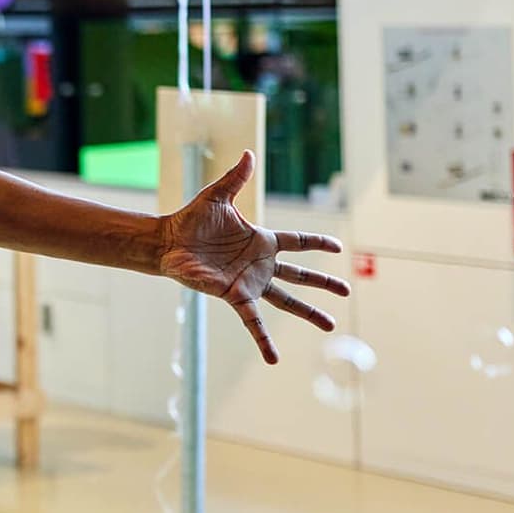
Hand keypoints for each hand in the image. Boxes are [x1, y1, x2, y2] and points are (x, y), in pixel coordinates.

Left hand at [158, 151, 349, 363]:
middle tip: (347, 292)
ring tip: (331, 325)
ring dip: (308, 312)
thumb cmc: (190, 220)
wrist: (166, 241)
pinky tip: (275, 359)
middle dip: (324, 284)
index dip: (317, 243)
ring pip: (286, 300)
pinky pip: (253, 322)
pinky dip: (264, 340)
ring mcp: (249, 282)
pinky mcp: (235, 295)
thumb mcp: (218, 196)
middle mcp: (260, 264)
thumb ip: (236, 178)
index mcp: (261, 241)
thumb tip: (248, 153)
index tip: (338, 247)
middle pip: (300, 275)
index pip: (297, 242)